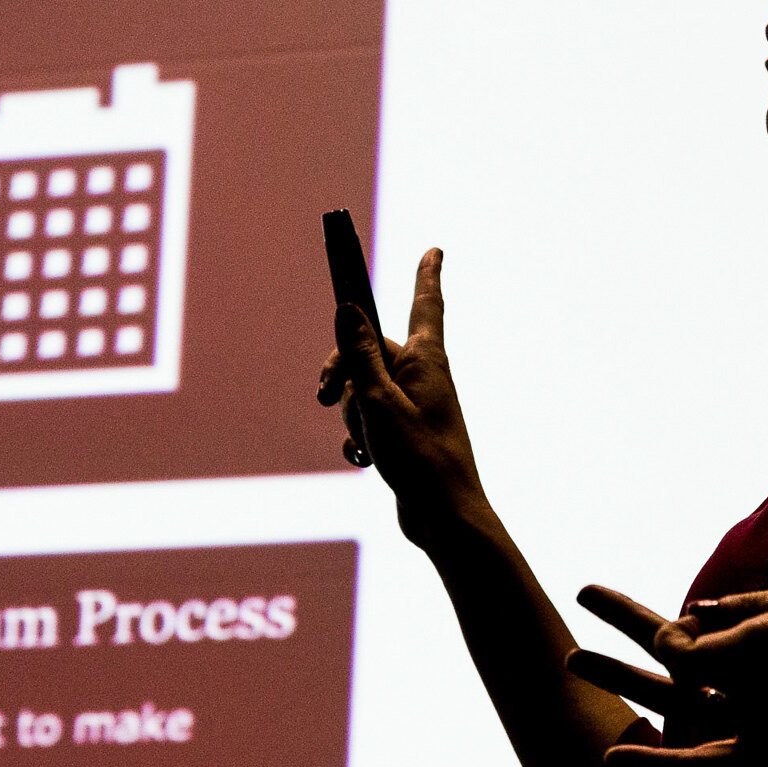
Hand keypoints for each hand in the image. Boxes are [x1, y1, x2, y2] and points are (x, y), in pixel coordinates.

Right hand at [316, 249, 486, 548]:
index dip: (426, 274)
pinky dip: (361, 438)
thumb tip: (349, 305)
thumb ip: (360, 353)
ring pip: (363, 391)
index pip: (425, 303)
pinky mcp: (405, 433)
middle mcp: (424, 376)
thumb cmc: (419, 458)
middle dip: (342, 374)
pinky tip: (366, 461)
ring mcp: (415, 405)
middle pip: (369, 353)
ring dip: (353, 415)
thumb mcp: (378, 400)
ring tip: (367, 442)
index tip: (436, 250)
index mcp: (428, 359)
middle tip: (324, 397)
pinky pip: (370, 422)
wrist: (443, 517)